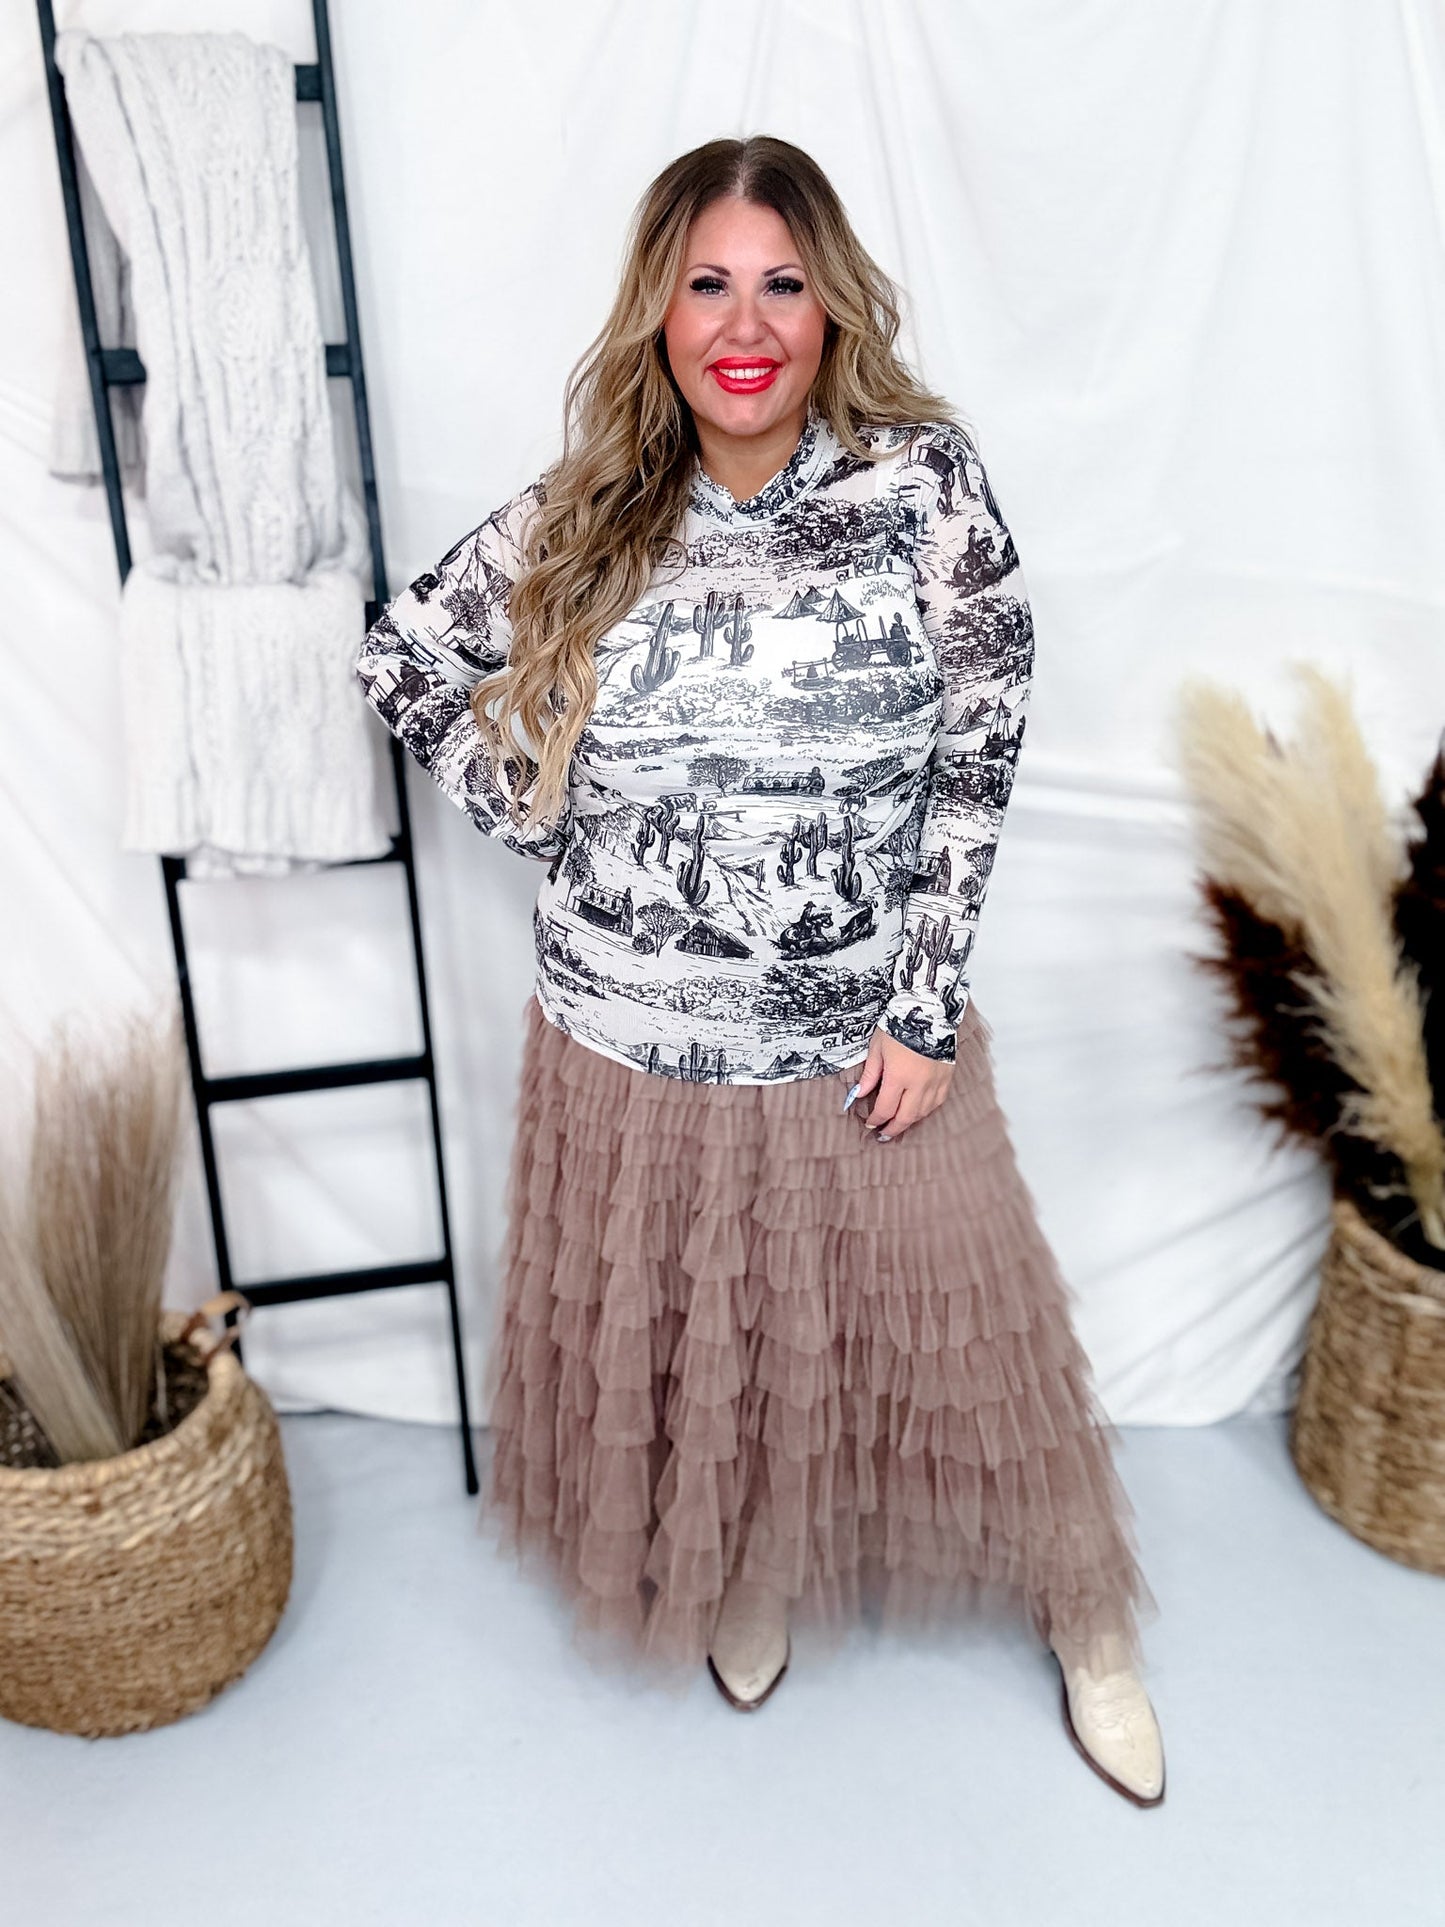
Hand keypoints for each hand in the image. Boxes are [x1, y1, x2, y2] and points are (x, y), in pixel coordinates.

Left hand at [845, 1025, 952, 1141]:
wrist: (928, 1010)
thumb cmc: (899, 1025)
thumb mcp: (877, 1048)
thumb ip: (870, 1074)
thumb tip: (858, 1094)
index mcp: (898, 1076)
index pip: (885, 1108)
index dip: (876, 1119)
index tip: (870, 1123)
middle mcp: (918, 1083)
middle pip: (905, 1117)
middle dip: (893, 1128)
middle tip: (884, 1135)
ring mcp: (935, 1082)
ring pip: (922, 1112)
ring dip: (909, 1121)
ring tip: (899, 1124)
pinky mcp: (946, 1077)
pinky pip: (937, 1102)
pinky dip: (926, 1110)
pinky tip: (918, 1111)